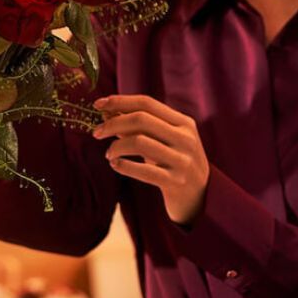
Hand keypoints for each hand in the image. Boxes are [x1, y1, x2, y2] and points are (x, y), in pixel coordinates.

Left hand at [92, 94, 209, 224]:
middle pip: (141, 120)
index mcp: (183, 123)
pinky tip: (115, 165)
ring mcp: (182, 160)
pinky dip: (123, 166)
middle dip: (113, 123)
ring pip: (139, 142)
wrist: (201, 196)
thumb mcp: (163, 140)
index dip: (120, 101)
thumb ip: (138, 125)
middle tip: (96, 132)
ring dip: (116, 146)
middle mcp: (185, 138)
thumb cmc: (175, 162)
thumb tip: (107, 111)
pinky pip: (143, 170)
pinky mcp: (175, 182)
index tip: (98, 104)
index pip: (147, 103)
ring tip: (109, 153)